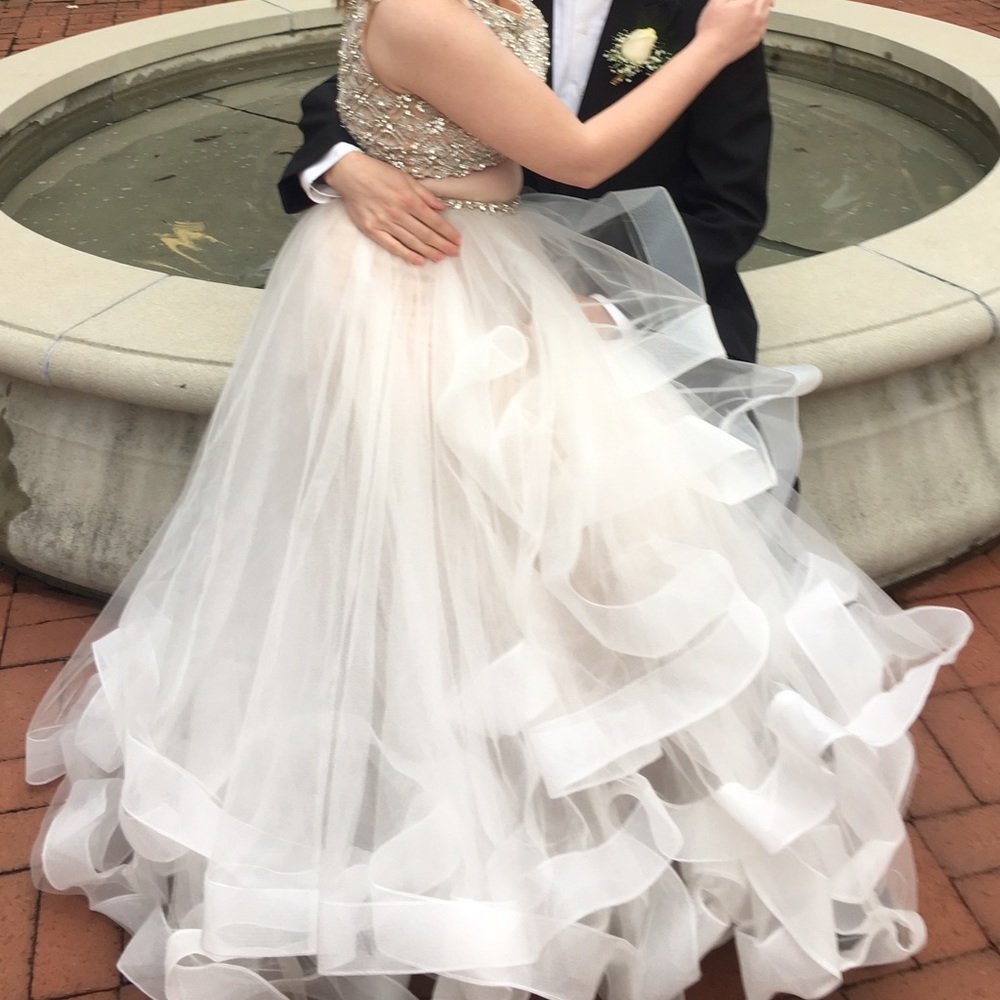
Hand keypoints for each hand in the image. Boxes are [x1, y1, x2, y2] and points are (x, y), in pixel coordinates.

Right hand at [325, 153, 460, 264]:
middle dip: (442, 245)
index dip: (447, 232)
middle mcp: (399, 213)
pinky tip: (419, 261)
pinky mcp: (372, 230)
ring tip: (441, 258)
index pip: (434, 221)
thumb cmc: (378, 173)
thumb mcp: (405, 178)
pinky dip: (407, 254)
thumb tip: (442, 206)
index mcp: (409, 199)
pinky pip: (392, 246)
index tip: (457, 240)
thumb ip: (425, 194)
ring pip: (412, 242)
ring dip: (429, 252)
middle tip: (454, 253)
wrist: (350, 174)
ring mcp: (385, 223)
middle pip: (425, 234)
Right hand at [695, 0, 772, 65]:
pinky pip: (763, 27)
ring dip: (762, 8)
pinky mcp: (755, 40)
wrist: (711, 52)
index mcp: (749, 4)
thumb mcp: (716, 1)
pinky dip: (760, 22)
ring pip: (767, 14)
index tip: (748, 0)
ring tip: (754, 8)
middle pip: (767, 1)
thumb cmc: (711, 30)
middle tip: (753, 1)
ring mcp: (758, 29)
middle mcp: (757, 16)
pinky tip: (751, 22)